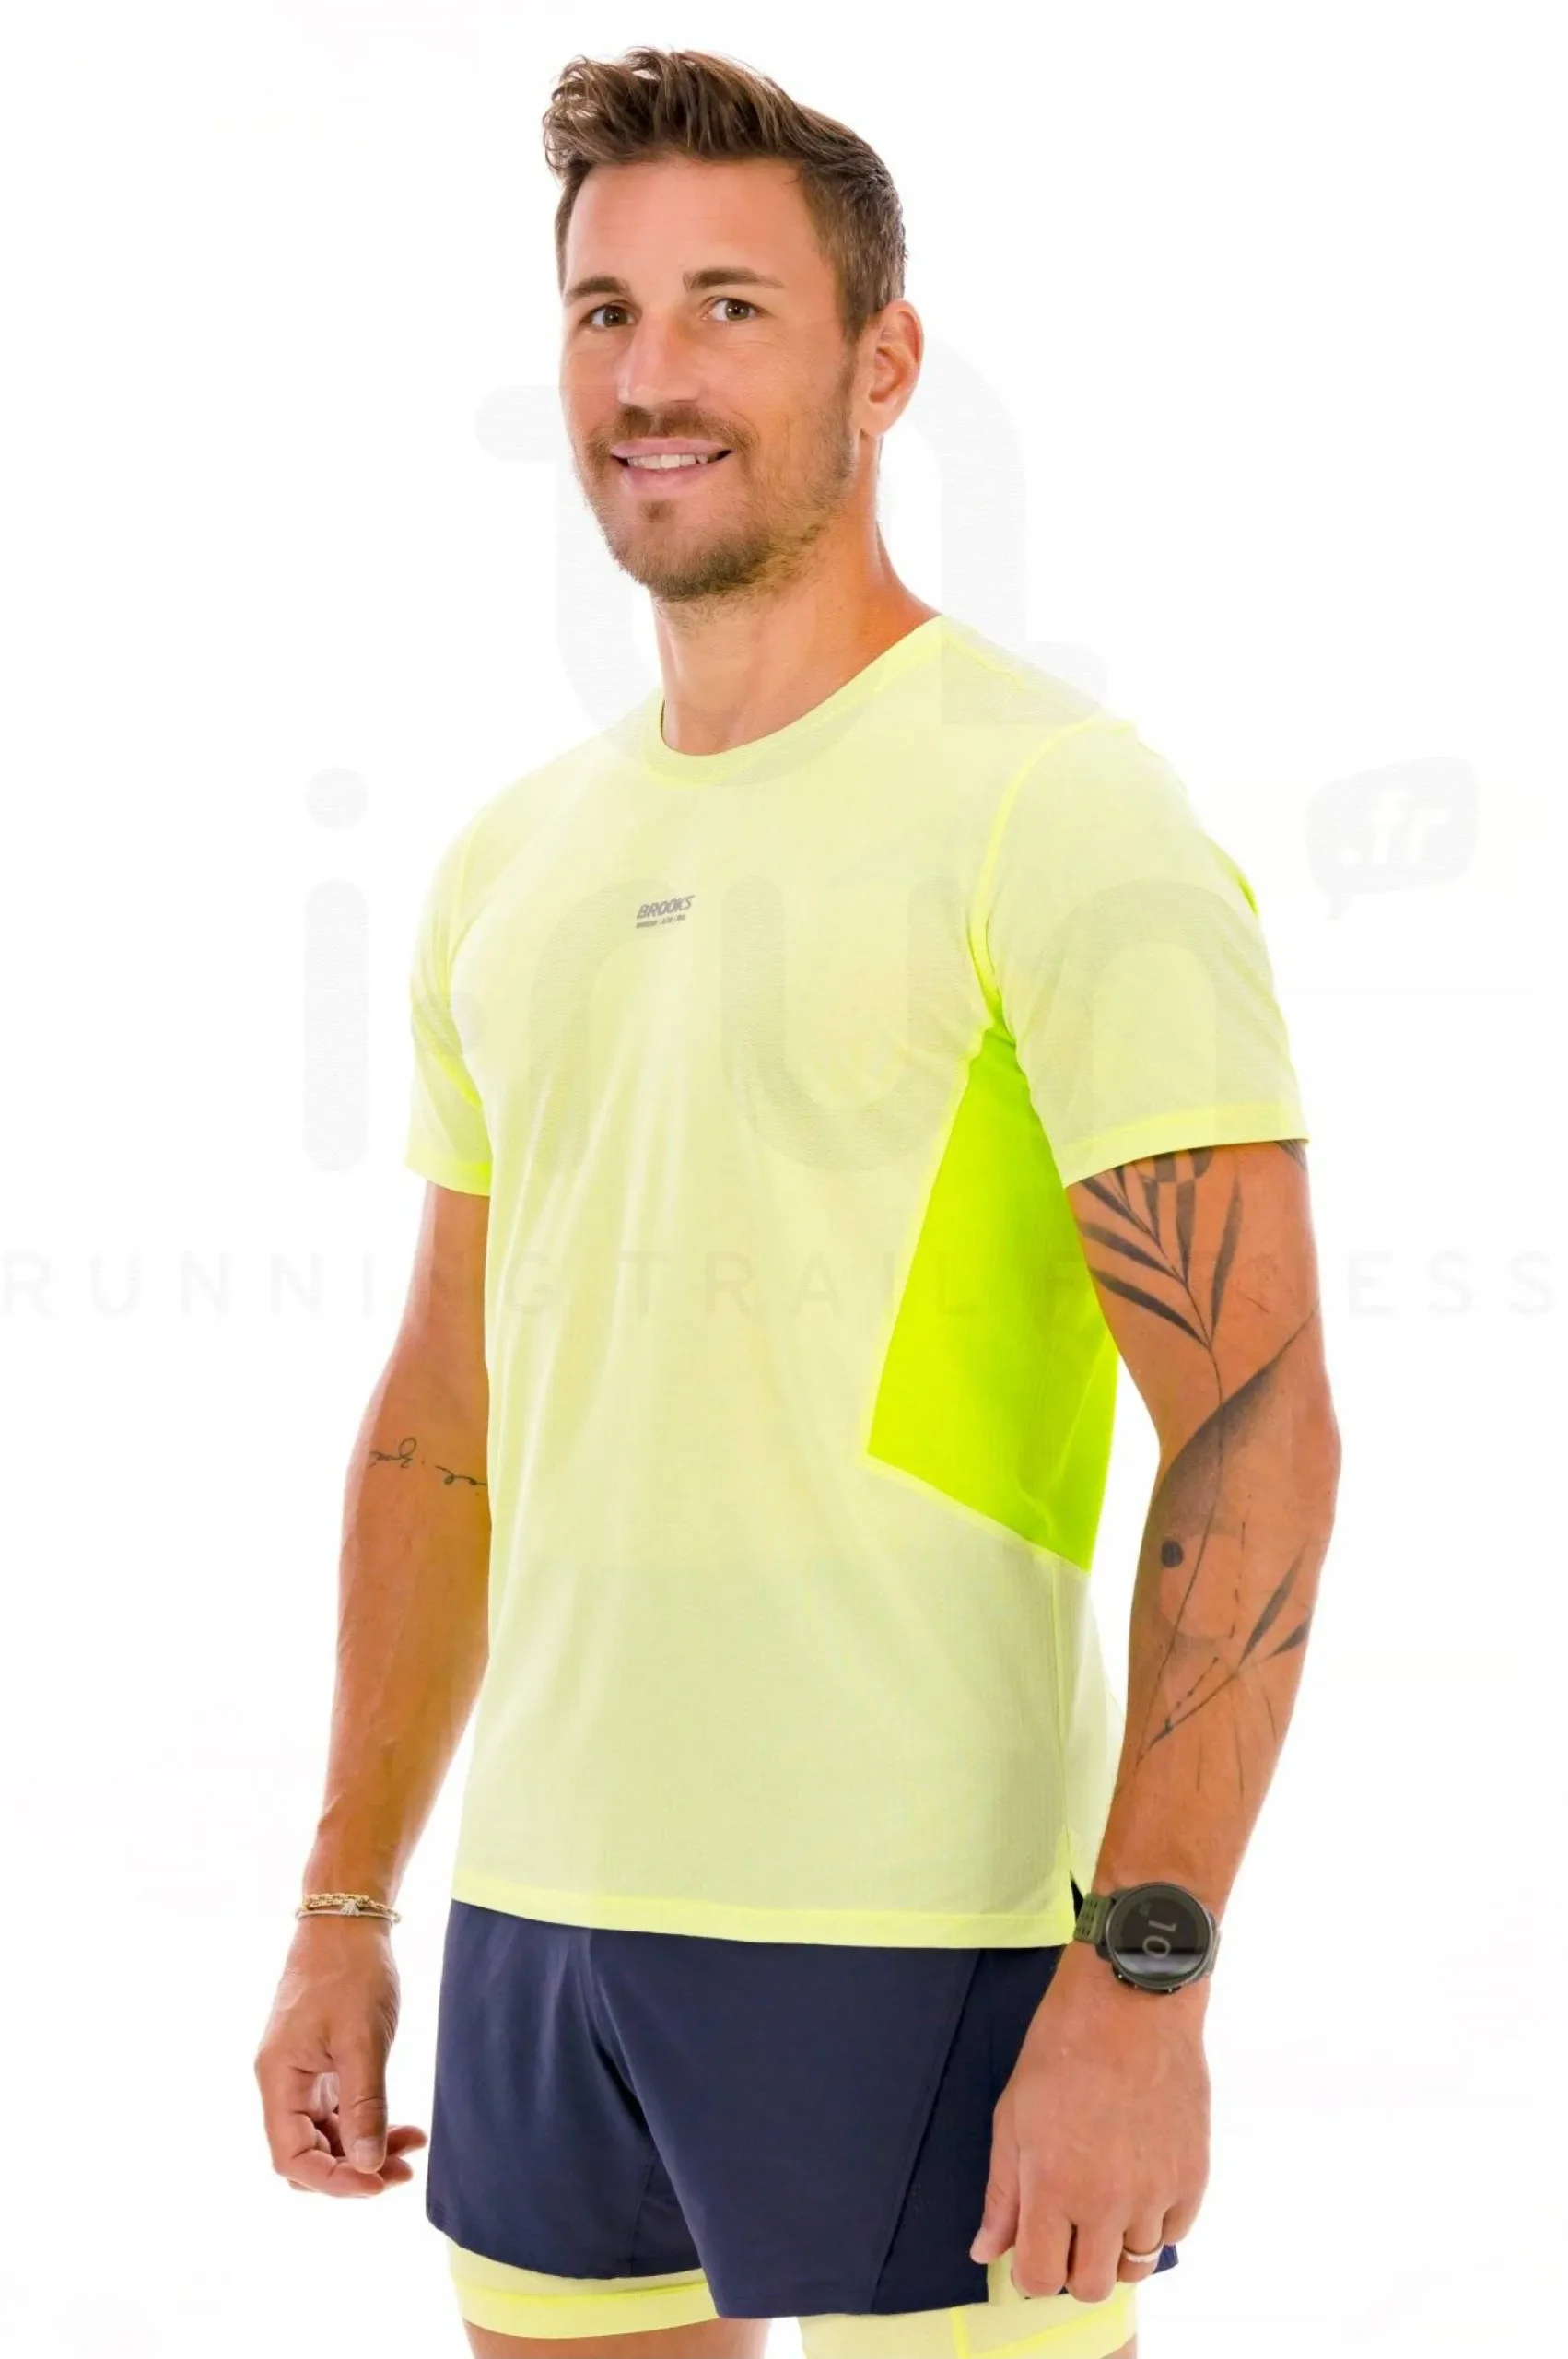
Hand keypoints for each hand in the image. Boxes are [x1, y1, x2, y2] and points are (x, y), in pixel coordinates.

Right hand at [254, 1916, 428, 2195]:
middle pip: (307, 2155)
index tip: (379, 2183)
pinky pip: (339, 2112)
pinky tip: (404, 2128)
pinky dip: (367, 2124)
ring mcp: (302, 2075)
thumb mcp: (363, 2039)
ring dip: (365, 2150)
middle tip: (402, 2174)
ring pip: (327, 2136)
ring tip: (414, 2149)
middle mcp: (284, 2084)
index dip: (333, 2181)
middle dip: (352, 2172)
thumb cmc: (350, 1971)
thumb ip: (364, 2105)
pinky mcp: (322, 2065)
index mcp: (279, 2080)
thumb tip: (367, 2165)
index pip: (292, 2158)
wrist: (347, 1918)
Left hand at [969, 1942, 1209, 2302]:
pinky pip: (1174, 2233)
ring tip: (1105, 2201)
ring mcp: (1156, 2192)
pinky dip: (1155, 2222)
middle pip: (1093, 2285)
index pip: (1041, 2278)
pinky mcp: (1193, 2176)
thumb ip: (1002, 2193)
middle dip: (1074, 2269)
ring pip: (1136, 2264)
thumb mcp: (1013, 2116)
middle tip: (1068, 2231)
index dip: (1032, 2274)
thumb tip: (987, 2252)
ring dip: (1116, 2246)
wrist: (1132, 2003)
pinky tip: (1139, 2184)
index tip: (1032, 2251)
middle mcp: (1107, 2201)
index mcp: (1052, 2186)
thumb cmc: (1062, 2049)